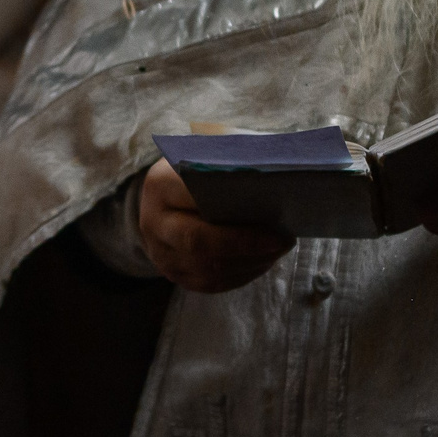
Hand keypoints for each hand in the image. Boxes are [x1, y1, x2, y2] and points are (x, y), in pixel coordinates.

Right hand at [139, 159, 294, 292]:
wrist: (168, 195)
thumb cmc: (198, 170)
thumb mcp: (211, 152)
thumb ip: (235, 160)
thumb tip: (277, 171)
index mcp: (160, 185)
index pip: (196, 199)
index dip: (234, 207)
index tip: (275, 211)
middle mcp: (153, 223)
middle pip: (198, 242)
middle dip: (246, 244)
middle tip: (284, 240)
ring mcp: (160, 254)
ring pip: (207, 269)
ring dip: (250, 263)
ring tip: (279, 249)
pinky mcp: (174, 274)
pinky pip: (210, 284)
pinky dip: (242, 275)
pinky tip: (264, 261)